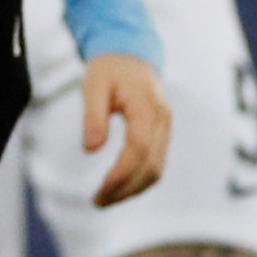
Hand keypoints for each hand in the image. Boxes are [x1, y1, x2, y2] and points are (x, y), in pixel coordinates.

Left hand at [81, 51, 173, 206]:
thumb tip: (90, 150)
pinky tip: (118, 187)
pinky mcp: (162, 135)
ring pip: (156, 169)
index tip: (101, 189)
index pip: (139, 147)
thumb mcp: (93, 85)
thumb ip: (92, 115)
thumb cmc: (109, 68)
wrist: (131, 54)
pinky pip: (155, 164)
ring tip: (103, 200)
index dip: (122, 172)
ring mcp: (165, 129)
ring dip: (133, 189)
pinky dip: (139, 180)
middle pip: (151, 165)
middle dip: (125, 188)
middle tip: (97, 202)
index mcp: (147, 107)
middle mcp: (163, 121)